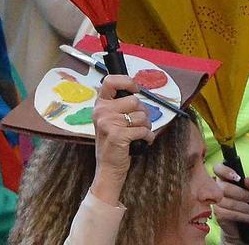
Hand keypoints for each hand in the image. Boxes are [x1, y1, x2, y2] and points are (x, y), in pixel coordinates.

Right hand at [90, 75, 154, 205]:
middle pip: (134, 101)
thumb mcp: (111, 120)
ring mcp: (108, 123)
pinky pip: (143, 129)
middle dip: (143, 113)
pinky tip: (143, 142)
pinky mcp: (118, 135)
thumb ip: (120, 105)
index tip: (135, 89)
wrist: (108, 168)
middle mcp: (101, 112)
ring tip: (138, 134)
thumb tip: (138, 92)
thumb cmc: (115, 142)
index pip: (110, 81)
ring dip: (146, 126)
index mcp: (100, 105)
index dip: (126, 81)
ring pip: (141, 116)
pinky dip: (148, 136)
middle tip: (138, 124)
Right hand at [213, 163, 248, 243]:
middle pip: (225, 188)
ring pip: (229, 202)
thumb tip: (247, 179)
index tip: (238, 178)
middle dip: (243, 194)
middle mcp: (217, 189)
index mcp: (225, 179)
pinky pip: (230, 214)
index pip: (218, 168)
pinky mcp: (218, 214)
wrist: (246, 225)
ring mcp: (216, 202)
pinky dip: (244, 216)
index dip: (225, 171)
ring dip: (247, 208)